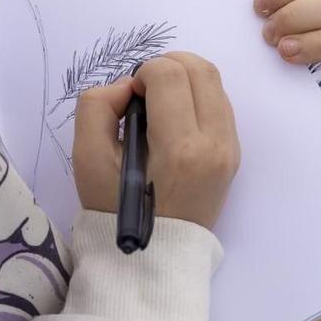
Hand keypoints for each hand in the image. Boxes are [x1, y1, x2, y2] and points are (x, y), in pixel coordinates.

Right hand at [73, 53, 240, 230]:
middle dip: (167, 65)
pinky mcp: (233, 154)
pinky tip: (175, 118)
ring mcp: (230, 150)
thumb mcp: (87, 159)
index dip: (143, 72)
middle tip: (145, 89)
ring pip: (215, 82)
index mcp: (180, 149)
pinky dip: (197, 96)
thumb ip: (96, 107)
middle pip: (201, 69)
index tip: (130, 97)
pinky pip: (220, 104)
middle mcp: (214, 145)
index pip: (169, 75)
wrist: (155, 255)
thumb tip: (127, 87)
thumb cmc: (116, 210)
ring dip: (184, 78)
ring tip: (159, 103)